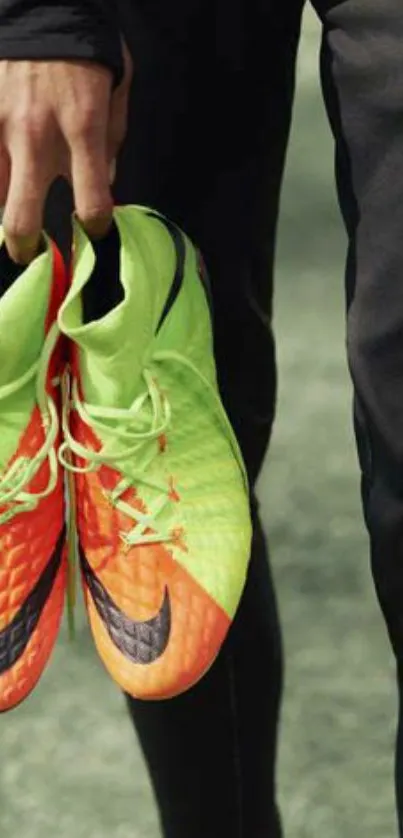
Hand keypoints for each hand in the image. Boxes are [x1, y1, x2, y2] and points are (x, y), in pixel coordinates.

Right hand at [0, 42, 132, 263]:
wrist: (41, 3)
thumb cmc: (84, 47)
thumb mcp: (116, 87)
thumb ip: (113, 139)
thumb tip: (108, 180)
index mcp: (82, 128)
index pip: (92, 202)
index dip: (97, 226)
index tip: (95, 229)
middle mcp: (36, 135)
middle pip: (22, 217)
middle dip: (26, 247)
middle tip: (31, 254)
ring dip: (2, 210)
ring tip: (12, 213)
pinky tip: (5, 180)